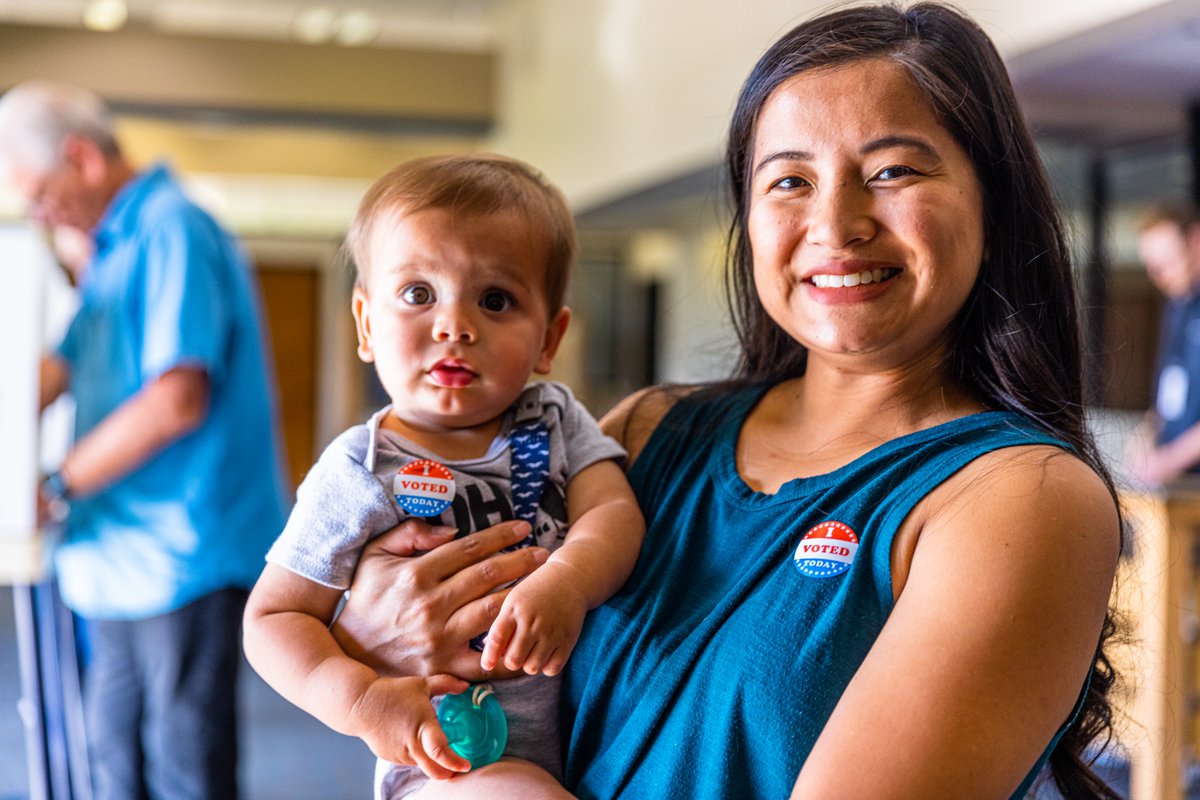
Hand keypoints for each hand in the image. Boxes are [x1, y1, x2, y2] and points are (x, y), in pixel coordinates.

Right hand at [332, 518, 549, 680]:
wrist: (345, 654)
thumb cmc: (364, 600)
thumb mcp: (374, 557)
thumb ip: (409, 534)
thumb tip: (450, 530)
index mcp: (416, 574)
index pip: (469, 549)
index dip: (500, 535)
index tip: (523, 527)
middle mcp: (430, 605)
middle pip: (488, 577)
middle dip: (521, 562)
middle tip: (544, 554)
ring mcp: (439, 638)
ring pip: (491, 612)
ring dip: (521, 596)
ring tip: (542, 585)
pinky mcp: (442, 666)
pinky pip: (484, 661)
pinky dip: (509, 651)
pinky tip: (528, 638)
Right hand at [351, 673, 471, 779]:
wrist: (361, 704)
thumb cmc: (393, 692)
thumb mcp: (422, 684)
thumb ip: (446, 683)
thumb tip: (466, 684)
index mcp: (422, 726)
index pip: (440, 751)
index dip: (455, 762)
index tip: (466, 766)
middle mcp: (411, 744)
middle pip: (434, 770)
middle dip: (449, 772)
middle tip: (458, 768)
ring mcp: (400, 754)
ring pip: (422, 766)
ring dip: (432, 762)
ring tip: (436, 749)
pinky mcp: (390, 757)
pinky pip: (410, 761)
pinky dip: (417, 756)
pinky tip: (414, 741)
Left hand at [480, 563, 588, 676]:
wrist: (571, 578)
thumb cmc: (537, 591)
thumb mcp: (514, 600)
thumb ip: (501, 624)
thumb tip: (487, 648)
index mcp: (514, 610)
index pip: (497, 640)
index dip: (489, 657)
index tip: (487, 665)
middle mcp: (532, 622)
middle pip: (513, 661)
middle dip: (511, 661)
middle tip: (515, 653)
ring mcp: (551, 632)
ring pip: (532, 668)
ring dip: (529, 664)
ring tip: (531, 652)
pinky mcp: (568, 640)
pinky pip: (552, 669)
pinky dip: (546, 667)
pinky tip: (545, 654)